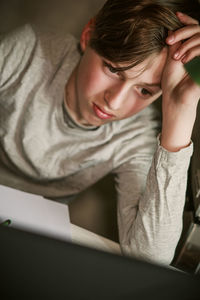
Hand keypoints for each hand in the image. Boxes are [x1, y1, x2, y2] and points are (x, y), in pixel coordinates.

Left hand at [160, 12, 199, 151]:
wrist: (175, 99)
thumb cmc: (172, 82)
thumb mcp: (170, 59)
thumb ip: (175, 43)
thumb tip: (172, 28)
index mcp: (192, 49)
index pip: (195, 29)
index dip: (187, 21)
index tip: (176, 16)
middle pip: (199, 29)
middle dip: (183, 31)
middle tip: (169, 41)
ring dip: (187, 43)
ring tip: (176, 56)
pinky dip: (193, 50)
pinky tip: (183, 59)